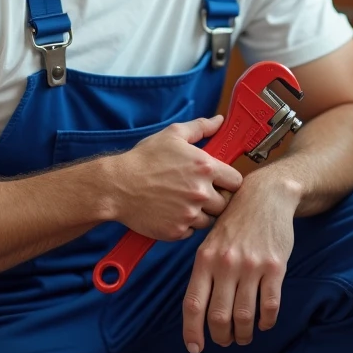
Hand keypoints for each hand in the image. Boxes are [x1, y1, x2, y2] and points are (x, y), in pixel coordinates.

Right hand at [109, 115, 242, 241]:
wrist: (117, 186)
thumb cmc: (144, 159)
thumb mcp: (172, 135)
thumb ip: (200, 127)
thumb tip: (219, 121)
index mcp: (205, 167)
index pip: (236, 182)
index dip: (228, 181)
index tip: (218, 181)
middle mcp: (201, 192)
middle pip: (225, 203)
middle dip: (215, 199)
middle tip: (198, 192)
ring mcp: (189, 214)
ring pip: (209, 220)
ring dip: (200, 213)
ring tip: (182, 202)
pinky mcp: (177, 231)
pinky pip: (191, 232)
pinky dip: (184, 225)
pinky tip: (171, 212)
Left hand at [182, 172, 301, 352]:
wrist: (266, 196)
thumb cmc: (235, 222)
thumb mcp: (210, 241)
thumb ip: (204, 272)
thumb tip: (198, 310)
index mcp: (204, 259)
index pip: (193, 304)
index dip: (192, 331)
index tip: (195, 348)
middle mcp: (225, 264)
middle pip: (219, 316)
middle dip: (221, 337)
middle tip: (225, 341)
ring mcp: (251, 266)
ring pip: (244, 316)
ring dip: (244, 334)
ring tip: (244, 336)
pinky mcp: (274, 266)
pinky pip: (270, 305)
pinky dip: (267, 321)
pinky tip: (265, 323)